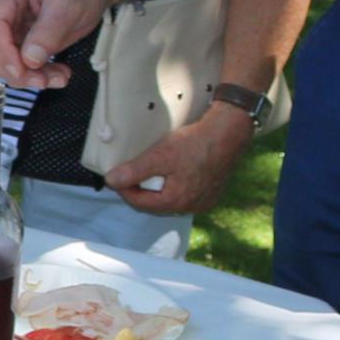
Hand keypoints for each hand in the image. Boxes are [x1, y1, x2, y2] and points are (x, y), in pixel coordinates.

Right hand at [0, 0, 100, 87]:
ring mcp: (12, 26)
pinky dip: (38, 74)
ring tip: (56, 78)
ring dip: (27, 76)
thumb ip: (47, 33)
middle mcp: (5, 9)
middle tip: (40, 80)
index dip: (3, 51)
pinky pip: (21, 64)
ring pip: (3, 60)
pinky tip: (58, 74)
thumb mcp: (68, 6)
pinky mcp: (22, 41)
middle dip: (13, 68)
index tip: (21, 70)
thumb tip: (30, 59)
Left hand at [104, 100, 254, 218]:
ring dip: (159, 187)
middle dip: (141, 189)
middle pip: (156, 203)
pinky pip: (187, 192)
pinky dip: (175, 184)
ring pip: (172, 198)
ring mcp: (204, 200)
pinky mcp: (212, 191)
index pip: (140, 203)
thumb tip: (111, 181)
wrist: (228, 133)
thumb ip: (135, 170)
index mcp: (177, 201)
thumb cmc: (196, 143)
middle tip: (131, 172)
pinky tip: (173, 171)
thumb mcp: (160, 155)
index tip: (115, 177)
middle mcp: (191, 206)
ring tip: (151, 170)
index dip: (124, 190)